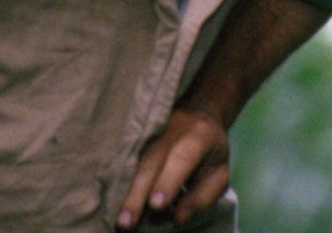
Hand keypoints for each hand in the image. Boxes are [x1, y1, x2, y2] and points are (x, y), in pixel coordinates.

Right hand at [117, 107, 231, 228]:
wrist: (197, 111)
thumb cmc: (209, 150)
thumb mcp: (219, 172)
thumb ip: (203, 196)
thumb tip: (178, 218)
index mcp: (198, 134)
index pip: (183, 158)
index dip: (168, 181)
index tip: (156, 205)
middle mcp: (171, 129)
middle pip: (151, 161)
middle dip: (138, 193)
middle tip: (126, 222)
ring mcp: (149, 130)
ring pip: (133, 161)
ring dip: (124, 191)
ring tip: (118, 219)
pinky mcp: (134, 136)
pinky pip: (123, 160)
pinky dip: (118, 182)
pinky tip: (112, 202)